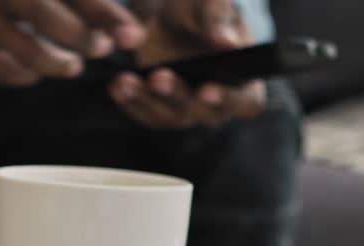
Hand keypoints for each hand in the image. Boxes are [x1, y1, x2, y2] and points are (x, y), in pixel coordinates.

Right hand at [0, 0, 145, 85]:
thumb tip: (116, 19)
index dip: (106, 13)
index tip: (132, 36)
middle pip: (44, 14)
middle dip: (82, 38)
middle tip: (99, 47)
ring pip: (22, 49)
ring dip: (56, 65)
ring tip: (71, 66)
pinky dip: (18, 75)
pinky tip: (32, 74)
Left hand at [110, 0, 266, 128]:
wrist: (171, 16)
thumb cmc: (200, 10)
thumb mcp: (209, 2)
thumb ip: (218, 19)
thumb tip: (228, 43)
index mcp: (244, 81)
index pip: (245, 102)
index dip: (228, 100)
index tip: (207, 89)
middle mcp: (218, 103)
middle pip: (202, 113)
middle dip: (178, 95)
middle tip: (159, 77)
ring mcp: (187, 110)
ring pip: (170, 117)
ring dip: (147, 100)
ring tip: (127, 81)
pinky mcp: (160, 109)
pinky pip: (145, 114)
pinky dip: (130, 101)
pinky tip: (117, 85)